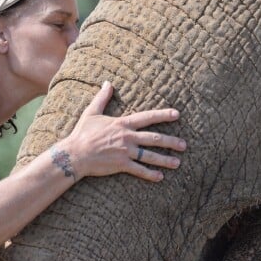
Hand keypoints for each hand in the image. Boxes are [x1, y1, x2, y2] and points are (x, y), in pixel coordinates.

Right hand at [59, 81, 186, 181]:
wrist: (75, 153)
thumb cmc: (83, 132)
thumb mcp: (92, 112)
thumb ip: (102, 98)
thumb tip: (107, 83)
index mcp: (122, 123)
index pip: (147, 117)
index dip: (163, 115)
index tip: (177, 114)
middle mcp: (127, 137)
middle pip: (154, 138)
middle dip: (170, 141)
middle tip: (184, 144)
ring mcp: (125, 152)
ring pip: (150, 156)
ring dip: (165, 159)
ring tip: (178, 163)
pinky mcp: (121, 165)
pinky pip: (139, 170)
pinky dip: (150, 174)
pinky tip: (160, 178)